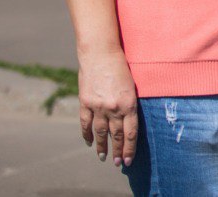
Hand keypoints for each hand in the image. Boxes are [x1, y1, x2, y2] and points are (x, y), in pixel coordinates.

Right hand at [76, 51, 137, 166]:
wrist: (100, 54)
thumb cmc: (121, 66)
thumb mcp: (132, 85)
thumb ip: (130, 103)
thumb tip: (129, 120)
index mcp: (129, 103)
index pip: (130, 132)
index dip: (130, 148)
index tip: (128, 159)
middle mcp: (114, 107)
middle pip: (116, 135)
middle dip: (117, 151)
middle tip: (117, 163)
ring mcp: (98, 106)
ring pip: (101, 132)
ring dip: (102, 147)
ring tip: (103, 157)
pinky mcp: (85, 102)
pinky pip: (85, 123)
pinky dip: (87, 134)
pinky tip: (89, 142)